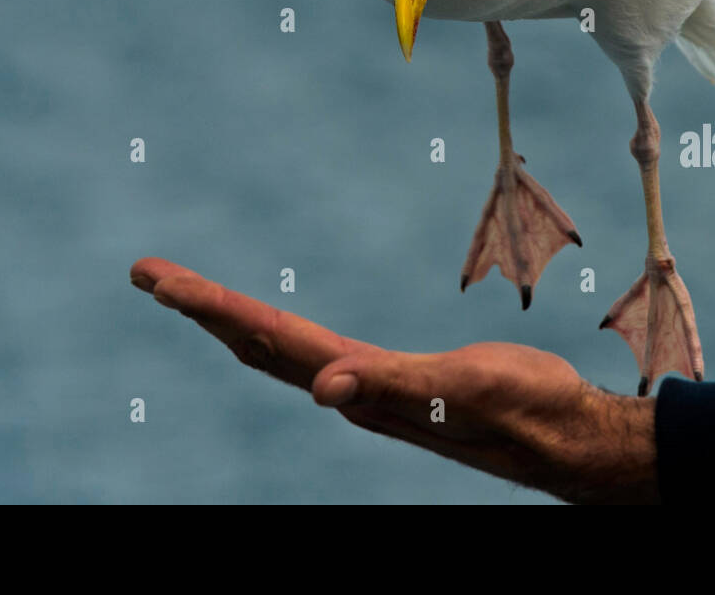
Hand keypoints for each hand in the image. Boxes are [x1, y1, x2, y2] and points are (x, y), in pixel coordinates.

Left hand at [130, 257, 657, 503]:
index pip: (268, 338)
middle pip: (258, 344)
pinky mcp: (395, 385)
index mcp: (362, 385)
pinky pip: (318, 356)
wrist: (567, 440)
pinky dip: (280, 335)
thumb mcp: (464, 392)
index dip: (211, 307)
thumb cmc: (526, 411)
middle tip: (147, 273)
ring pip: (281, 352)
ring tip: (187, 295)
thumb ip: (397, 389)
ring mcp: (371, 390)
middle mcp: (354, 390)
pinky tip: (275, 333)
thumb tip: (323, 388)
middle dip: (201, 308)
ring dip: (230, 320)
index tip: (158, 279)